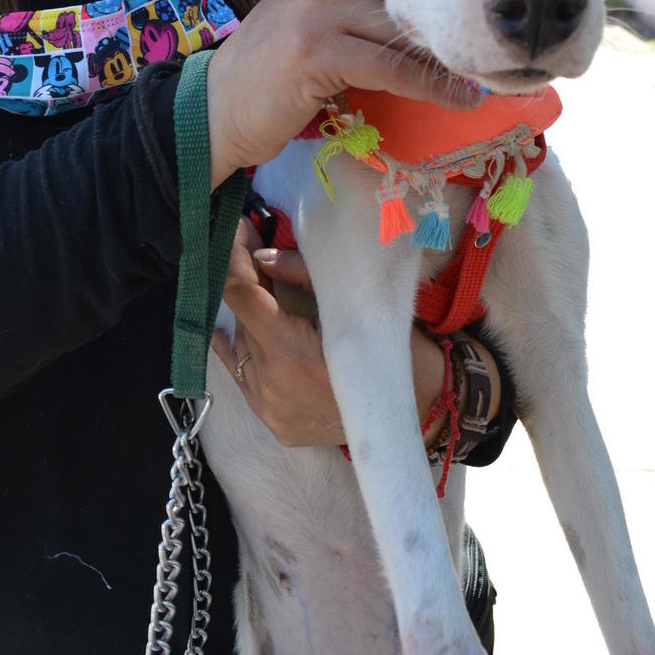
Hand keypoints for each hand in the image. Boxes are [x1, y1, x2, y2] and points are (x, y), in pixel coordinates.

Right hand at [206, 0, 482, 186]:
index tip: (481, 22)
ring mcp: (316, 10)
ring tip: (492, 76)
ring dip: (450, 60)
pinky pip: (391, 66)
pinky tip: (462, 98)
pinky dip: (430, 86)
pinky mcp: (317, 50)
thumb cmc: (270, 80)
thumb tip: (432, 26)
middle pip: (405, 2)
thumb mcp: (314, 28)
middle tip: (500, 53)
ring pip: (402, 34)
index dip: (439, 2)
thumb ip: (358, 15)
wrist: (214, 111)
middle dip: (451, 30)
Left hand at [212, 223, 500, 448]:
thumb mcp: (352, 303)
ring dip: (250, 318)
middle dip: (247, 282)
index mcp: (289, 353)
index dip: (234, 256)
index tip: (237, 230)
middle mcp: (271, 386)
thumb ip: (302, 275)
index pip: (241, 295)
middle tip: (257, 251)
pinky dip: (245, 350)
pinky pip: (244, 378)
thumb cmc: (392, 348)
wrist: (421, 408)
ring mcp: (269, 409)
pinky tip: (243, 328)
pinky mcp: (274, 423)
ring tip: (271, 295)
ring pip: (241, 347)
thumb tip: (262, 254)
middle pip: (241, 319)